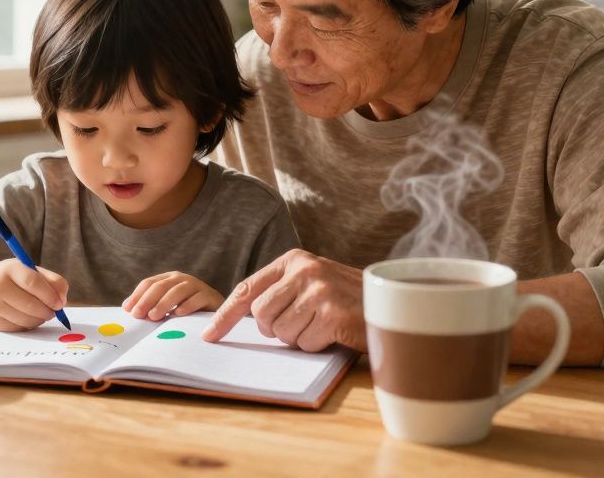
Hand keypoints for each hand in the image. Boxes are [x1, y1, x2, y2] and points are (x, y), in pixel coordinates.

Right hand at [0, 259, 67, 331]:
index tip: (60, 303)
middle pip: (30, 305)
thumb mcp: (28, 269)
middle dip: (48, 311)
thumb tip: (63, 299)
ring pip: (26, 319)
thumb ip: (51, 280)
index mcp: (9, 269)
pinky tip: (29, 317)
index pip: (33, 283)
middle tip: (54, 311)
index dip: (50, 295)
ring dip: (40, 319)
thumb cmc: (9, 276)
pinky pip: (18, 328)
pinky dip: (29, 325)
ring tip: (42, 313)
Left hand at [123, 272, 224, 320]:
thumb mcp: (167, 307)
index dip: (137, 296)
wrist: (216, 312)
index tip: (129, 311)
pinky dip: (187, 305)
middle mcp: (181, 279)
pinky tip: (178, 314)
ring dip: (164, 303)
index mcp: (169, 279)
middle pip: (161, 286)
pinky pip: (197, 298)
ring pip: (177, 290)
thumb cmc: (187, 311)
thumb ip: (149, 305)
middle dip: (147, 300)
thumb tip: (128, 308)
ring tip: (154, 316)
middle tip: (139, 315)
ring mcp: (196, 286)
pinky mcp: (209, 296)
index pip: (149, 283)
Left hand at [202, 249, 365, 351]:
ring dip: (299, 337)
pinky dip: (318, 345)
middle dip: (276, 329)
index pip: (247, 289)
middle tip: (302, 324)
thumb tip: (243, 317)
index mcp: (294, 259)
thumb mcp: (312, 284)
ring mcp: (319, 289)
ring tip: (322, 325)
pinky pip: (305, 343)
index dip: (225, 314)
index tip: (209, 334)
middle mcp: (304, 269)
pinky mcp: (332, 312)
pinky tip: (334, 331)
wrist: (393, 303)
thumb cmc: (347, 299)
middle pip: (261, 315)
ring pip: (281, 332)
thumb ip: (281, 291)